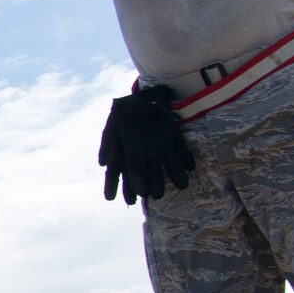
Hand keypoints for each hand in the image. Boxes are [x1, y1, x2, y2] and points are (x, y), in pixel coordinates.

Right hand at [99, 85, 195, 203]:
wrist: (144, 93)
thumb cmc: (125, 108)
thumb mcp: (112, 123)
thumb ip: (107, 142)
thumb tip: (103, 164)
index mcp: (127, 152)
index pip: (119, 173)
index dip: (115, 186)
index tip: (113, 199)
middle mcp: (143, 153)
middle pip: (144, 175)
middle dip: (146, 187)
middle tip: (149, 199)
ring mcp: (159, 146)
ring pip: (165, 166)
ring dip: (172, 176)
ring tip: (180, 186)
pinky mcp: (173, 138)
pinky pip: (180, 150)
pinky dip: (185, 158)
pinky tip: (189, 168)